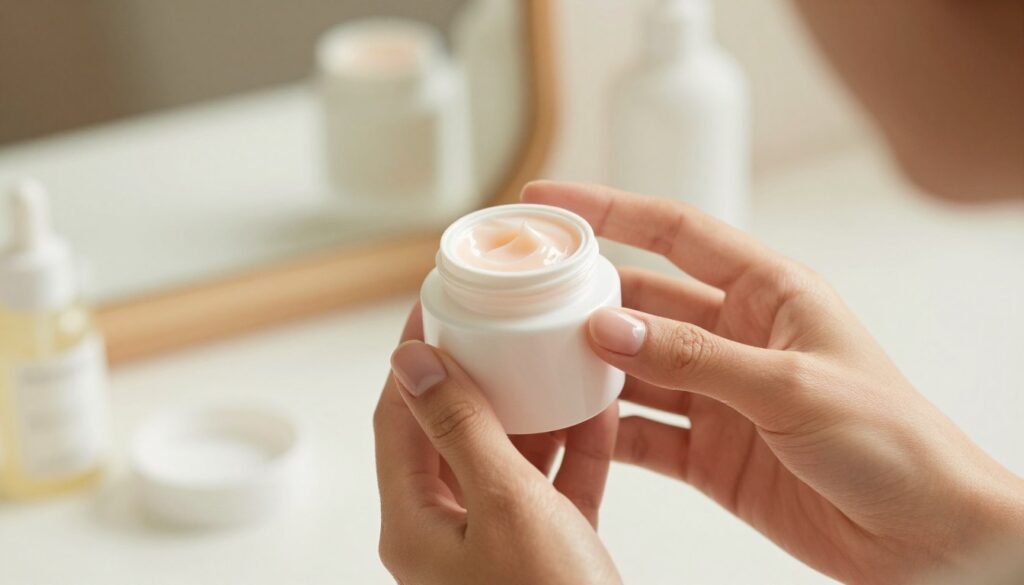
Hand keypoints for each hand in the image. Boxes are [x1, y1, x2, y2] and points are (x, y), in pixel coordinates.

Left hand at [373, 305, 621, 584]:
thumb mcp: (506, 505)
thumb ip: (462, 428)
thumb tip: (413, 362)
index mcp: (416, 526)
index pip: (399, 419)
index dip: (417, 358)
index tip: (437, 306)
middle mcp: (449, 534)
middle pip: (454, 434)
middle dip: (482, 378)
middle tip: (501, 325)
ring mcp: (497, 546)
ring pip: (508, 459)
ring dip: (535, 411)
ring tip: (553, 357)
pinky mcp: (546, 555)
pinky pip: (555, 488)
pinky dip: (575, 450)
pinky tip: (597, 409)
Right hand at [523, 181, 1023, 583]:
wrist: (923, 535)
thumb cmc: (892, 441)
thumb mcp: (791, 386)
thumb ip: (695, 357)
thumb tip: (608, 326)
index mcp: (767, 294)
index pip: (674, 233)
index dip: (607, 210)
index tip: (545, 204)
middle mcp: (735, 337)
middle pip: (642, 302)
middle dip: (584, 299)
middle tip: (523, 300)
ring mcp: (718, 396)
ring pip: (633, 368)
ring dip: (587, 367)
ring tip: (532, 364)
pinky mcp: (708, 453)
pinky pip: (641, 433)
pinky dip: (605, 431)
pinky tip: (571, 428)